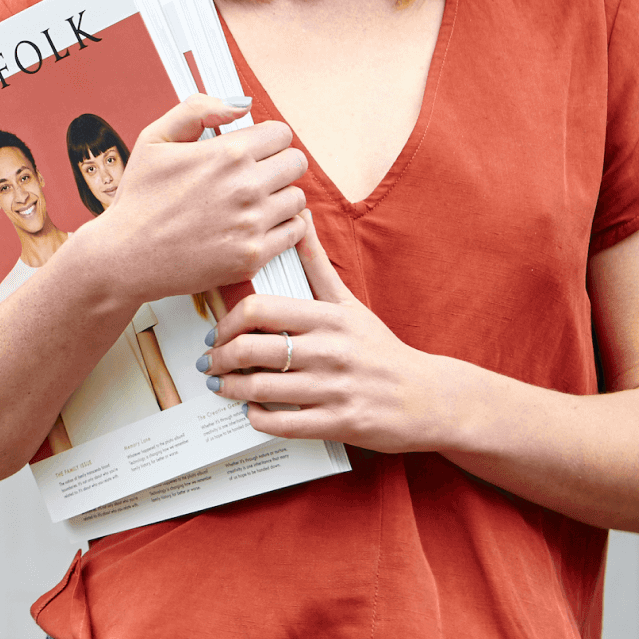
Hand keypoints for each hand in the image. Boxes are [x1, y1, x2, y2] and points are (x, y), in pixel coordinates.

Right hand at [75, 95, 308, 309]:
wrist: (126, 257)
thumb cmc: (139, 197)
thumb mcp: (155, 139)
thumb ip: (197, 110)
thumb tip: (240, 105)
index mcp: (227, 153)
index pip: (281, 134)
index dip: (267, 139)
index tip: (253, 150)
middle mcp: (246, 187)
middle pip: (296, 163)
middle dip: (277, 164)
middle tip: (254, 175)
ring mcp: (252, 224)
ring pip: (297, 198)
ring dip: (279, 197)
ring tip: (251, 202)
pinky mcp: (253, 256)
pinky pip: (293, 233)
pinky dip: (280, 228)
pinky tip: (254, 225)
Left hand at [202, 212, 461, 451]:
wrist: (429, 397)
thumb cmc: (380, 348)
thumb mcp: (348, 303)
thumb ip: (317, 263)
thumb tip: (300, 215)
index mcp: (327, 317)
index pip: (258, 309)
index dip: (226, 322)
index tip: (217, 332)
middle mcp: (330, 350)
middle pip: (252, 349)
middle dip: (219, 358)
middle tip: (209, 362)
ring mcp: (335, 388)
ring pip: (262, 388)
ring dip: (231, 388)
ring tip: (220, 385)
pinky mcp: (340, 423)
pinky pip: (283, 423)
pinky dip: (259, 417)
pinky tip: (252, 410)